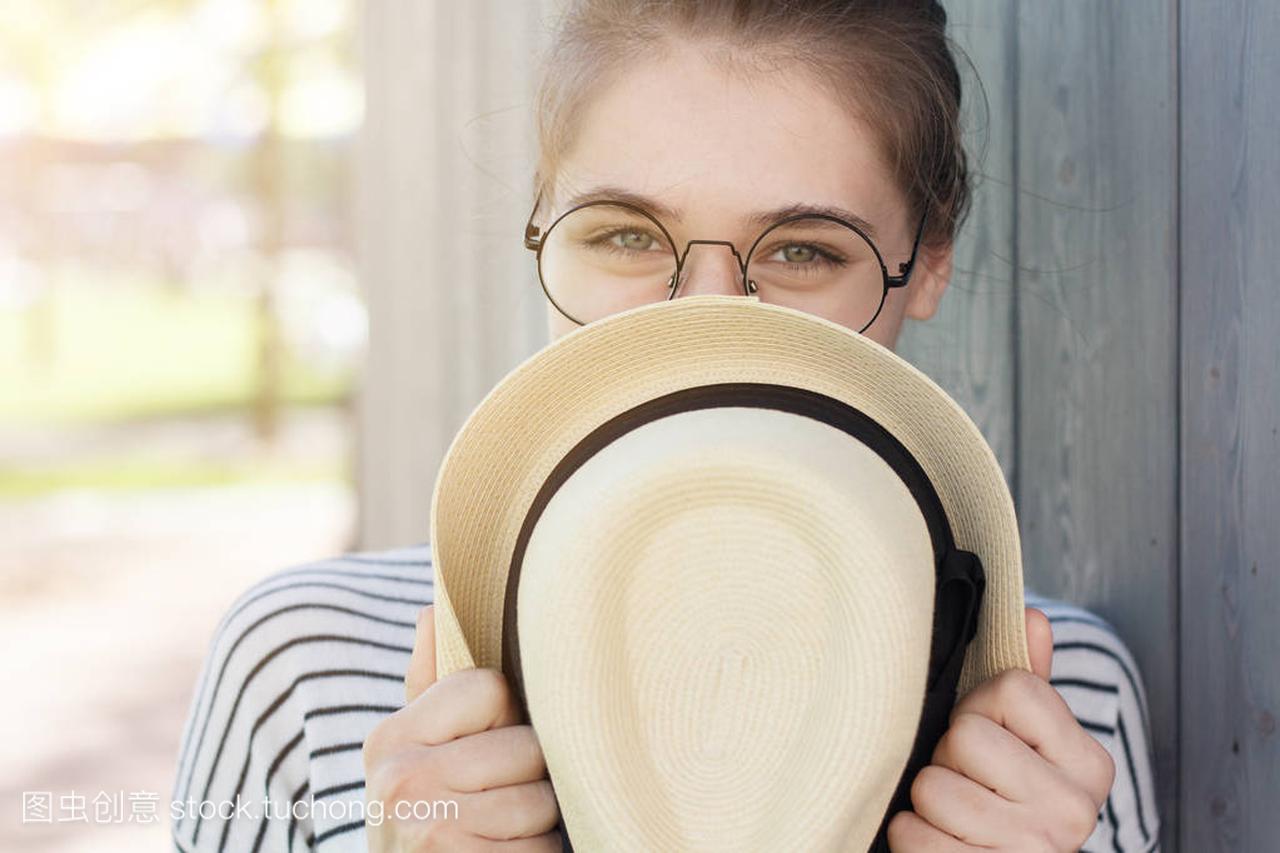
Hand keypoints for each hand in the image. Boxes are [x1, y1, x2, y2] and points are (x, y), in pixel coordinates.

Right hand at [363, 605, 562, 850]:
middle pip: (526, 747)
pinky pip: (543, 850)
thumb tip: (432, 611)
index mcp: (391, 739)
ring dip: (537, 825)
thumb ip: (428, 686)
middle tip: (495, 802)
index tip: (484, 750)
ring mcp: (432, 830)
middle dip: (527, 778)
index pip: (491, 688)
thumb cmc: (425, 818)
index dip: (505, 719)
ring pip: (542, 802)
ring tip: (501, 835)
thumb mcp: (413, 754)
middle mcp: (402, 781)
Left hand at [887, 608, 1115, 851]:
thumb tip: (1030, 616)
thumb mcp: (1031, 744)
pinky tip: (942, 841)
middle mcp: (1072, 811)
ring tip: (958, 815)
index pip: (1011, 688)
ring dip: (929, 800)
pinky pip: (909, 832)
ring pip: (932, 787)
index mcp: (1089, 765)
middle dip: (951, 756)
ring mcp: (1030, 849)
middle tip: (972, 782)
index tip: (994, 740)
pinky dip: (912, 835)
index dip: (982, 706)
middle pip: (965, 735)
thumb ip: (1030, 682)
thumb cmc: (1010, 803)